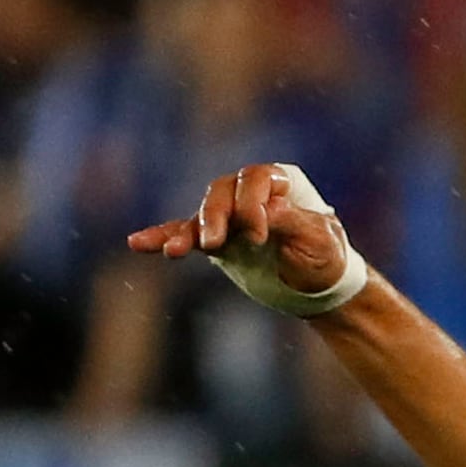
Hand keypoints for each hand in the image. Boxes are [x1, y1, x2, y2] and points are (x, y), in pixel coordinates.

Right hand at [125, 162, 360, 314]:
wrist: (320, 285)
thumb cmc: (327, 258)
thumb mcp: (321, 241)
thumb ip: (294, 222)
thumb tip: (268, 208)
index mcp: (279, 184)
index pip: (256, 180)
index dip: (253, 204)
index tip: (260, 236)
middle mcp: (249, 194)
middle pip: (222, 193)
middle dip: (215, 217)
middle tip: (214, 243)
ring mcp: (229, 217)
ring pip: (202, 214)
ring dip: (186, 232)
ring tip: (172, 251)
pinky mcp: (216, 241)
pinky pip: (184, 234)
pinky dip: (163, 238)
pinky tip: (138, 243)